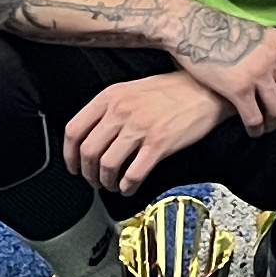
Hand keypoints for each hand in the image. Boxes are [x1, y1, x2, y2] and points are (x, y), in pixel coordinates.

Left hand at [61, 71, 233, 197]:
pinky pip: (133, 174)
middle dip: (88, 174)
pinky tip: (130, 187)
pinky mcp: (159, 144)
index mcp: (111, 96)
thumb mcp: (133, 88)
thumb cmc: (174, 90)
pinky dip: (127, 187)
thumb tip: (93, 136)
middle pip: (88, 152)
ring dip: (106, 183)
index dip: (69, 155)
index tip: (73, 166)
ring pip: (107, 165)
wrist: (206, 89)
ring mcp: (140, 127)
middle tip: (94, 181)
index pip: (74, 130)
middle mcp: (121, 110)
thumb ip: (111, 108)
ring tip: (113, 186)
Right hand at [170, 5, 275, 133]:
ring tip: (262, 123)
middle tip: (275, 116)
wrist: (191, 27)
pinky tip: (251, 129)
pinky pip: (255, 119)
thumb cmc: (222, 32)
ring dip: (271, 122)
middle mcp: (275, 57)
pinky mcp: (238, 88)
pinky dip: (255, 129)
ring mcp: (257, 73)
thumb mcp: (259, 35)